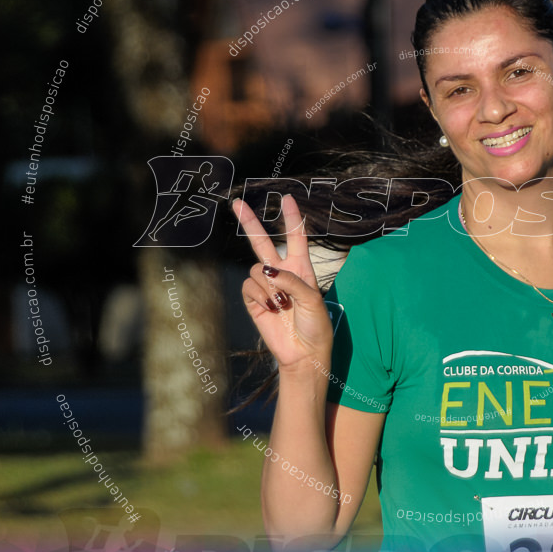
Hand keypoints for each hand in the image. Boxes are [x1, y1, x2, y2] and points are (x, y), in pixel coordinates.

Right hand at [232, 196, 332, 367]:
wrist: (303, 353)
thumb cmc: (315, 326)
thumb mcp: (313, 299)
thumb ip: (292, 281)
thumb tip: (267, 272)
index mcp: (302, 269)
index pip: (296, 237)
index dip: (292, 218)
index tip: (287, 198)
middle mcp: (282, 274)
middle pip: (263, 242)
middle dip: (250, 222)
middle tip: (237, 202)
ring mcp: (266, 287)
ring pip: (254, 269)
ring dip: (268, 286)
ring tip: (281, 304)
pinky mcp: (253, 301)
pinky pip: (248, 286)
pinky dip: (259, 296)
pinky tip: (271, 309)